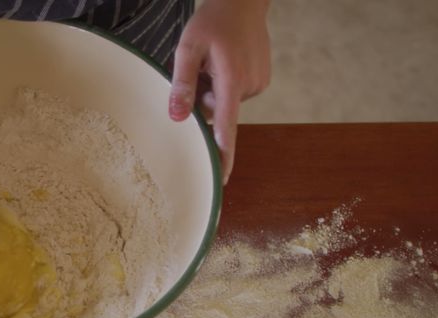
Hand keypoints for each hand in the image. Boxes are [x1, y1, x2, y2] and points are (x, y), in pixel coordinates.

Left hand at [169, 0, 270, 183]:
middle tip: (198, 70)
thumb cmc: (214, 21)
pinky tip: (223, 62)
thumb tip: (177, 117)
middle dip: (201, 99)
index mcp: (232, 81)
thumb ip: (182, 83)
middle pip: (216, 112)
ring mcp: (258, 84)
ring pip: (224, 103)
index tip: (221, 179)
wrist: (243, 2)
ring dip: (212, 90)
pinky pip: (233, 93)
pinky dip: (223, 84)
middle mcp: (249, 87)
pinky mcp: (260, 80)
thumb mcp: (189, 47)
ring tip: (212, 63)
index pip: (226, 127)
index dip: (223, 155)